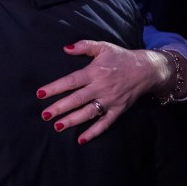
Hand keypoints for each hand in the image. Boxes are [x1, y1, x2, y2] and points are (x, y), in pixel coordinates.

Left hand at [37, 40, 170, 143]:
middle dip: (59, 108)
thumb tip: (65, 48)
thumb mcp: (103, 47)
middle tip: (44, 115)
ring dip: (72, 120)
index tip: (40, 94)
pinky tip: (81, 139)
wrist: (147, 69)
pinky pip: (105, 123)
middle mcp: (101, 88)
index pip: (71, 81)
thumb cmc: (120, 57)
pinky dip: (94, 132)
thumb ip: (84, 46)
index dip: (55, 88)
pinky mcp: (118, 110)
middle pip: (77, 100)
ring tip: (57, 126)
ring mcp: (110, 100)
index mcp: (94, 72)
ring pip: (88, 113)